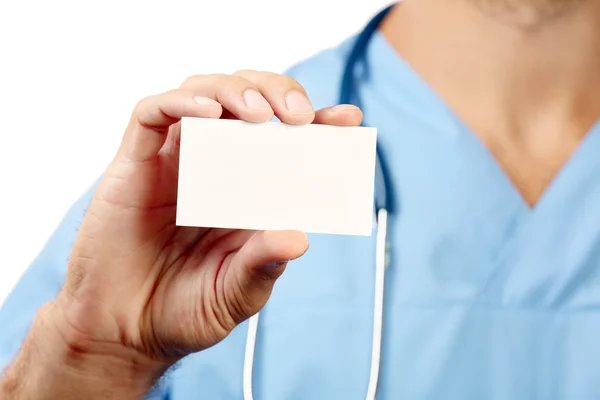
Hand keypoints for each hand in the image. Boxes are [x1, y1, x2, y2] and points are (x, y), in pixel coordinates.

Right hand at [51, 71, 362, 381]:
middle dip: (278, 93)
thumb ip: (263, 264)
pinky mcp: (136, 162)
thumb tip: (299, 238)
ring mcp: (175, 160)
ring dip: (236, 90)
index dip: (319, 124)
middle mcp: (215, 167)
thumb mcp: (237, 292)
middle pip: (247, 100)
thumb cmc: (184, 311)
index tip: (347, 119)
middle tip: (301, 116)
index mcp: (248, 192)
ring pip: (204, 92)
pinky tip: (209, 112)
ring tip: (260, 114)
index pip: (287, 142)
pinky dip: (182, 102)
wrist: (125, 333)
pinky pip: (153, 113)